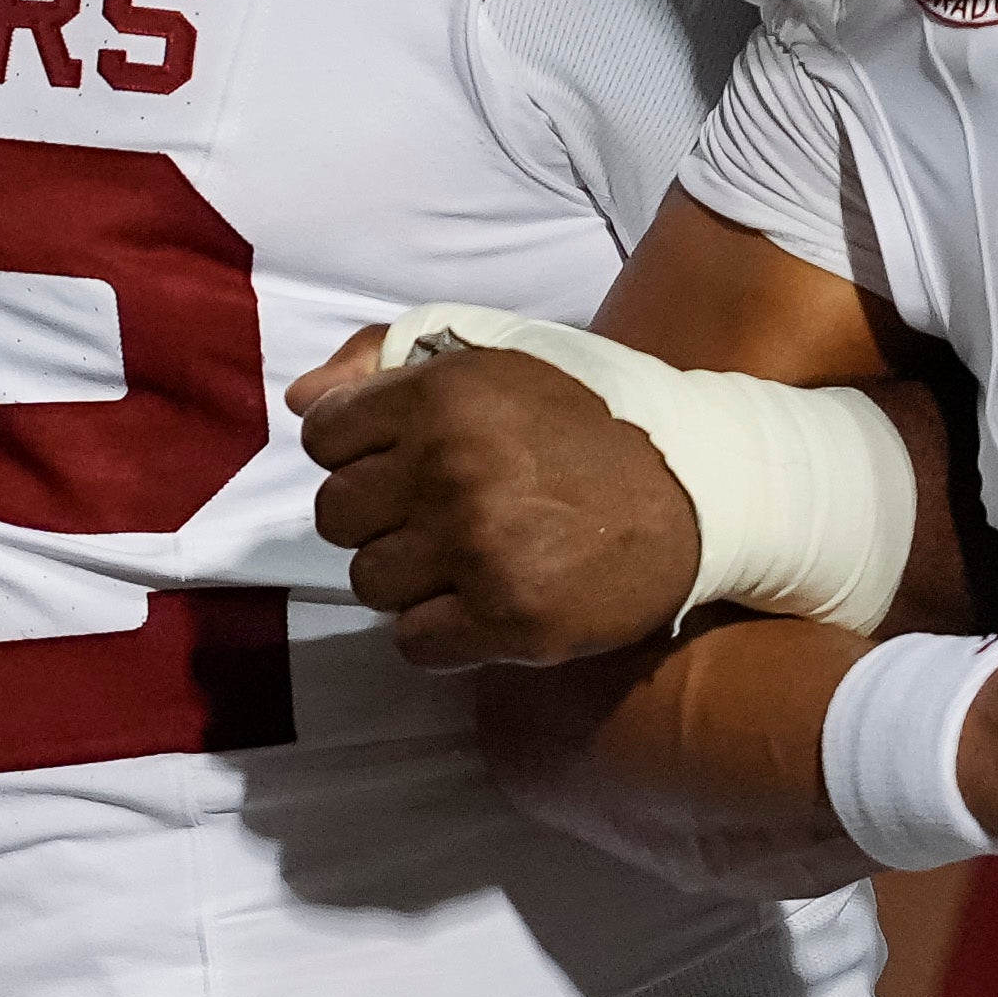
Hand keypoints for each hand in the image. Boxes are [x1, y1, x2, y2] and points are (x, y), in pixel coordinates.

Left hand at [298, 322, 701, 667]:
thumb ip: (386, 357)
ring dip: (410, 576)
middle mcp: (451, 469)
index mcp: (442, 395)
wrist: (697, 491)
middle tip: (437, 514)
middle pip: (335, 516)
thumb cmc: (586, 418)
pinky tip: (482, 602)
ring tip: (467, 557)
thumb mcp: (495, 353)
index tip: (402, 461)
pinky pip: (413, 643)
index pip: (322, 435)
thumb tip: (301, 400)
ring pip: (370, 581)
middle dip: (379, 516)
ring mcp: (478, 549)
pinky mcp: (508, 620)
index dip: (355, 452)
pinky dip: (441, 632)